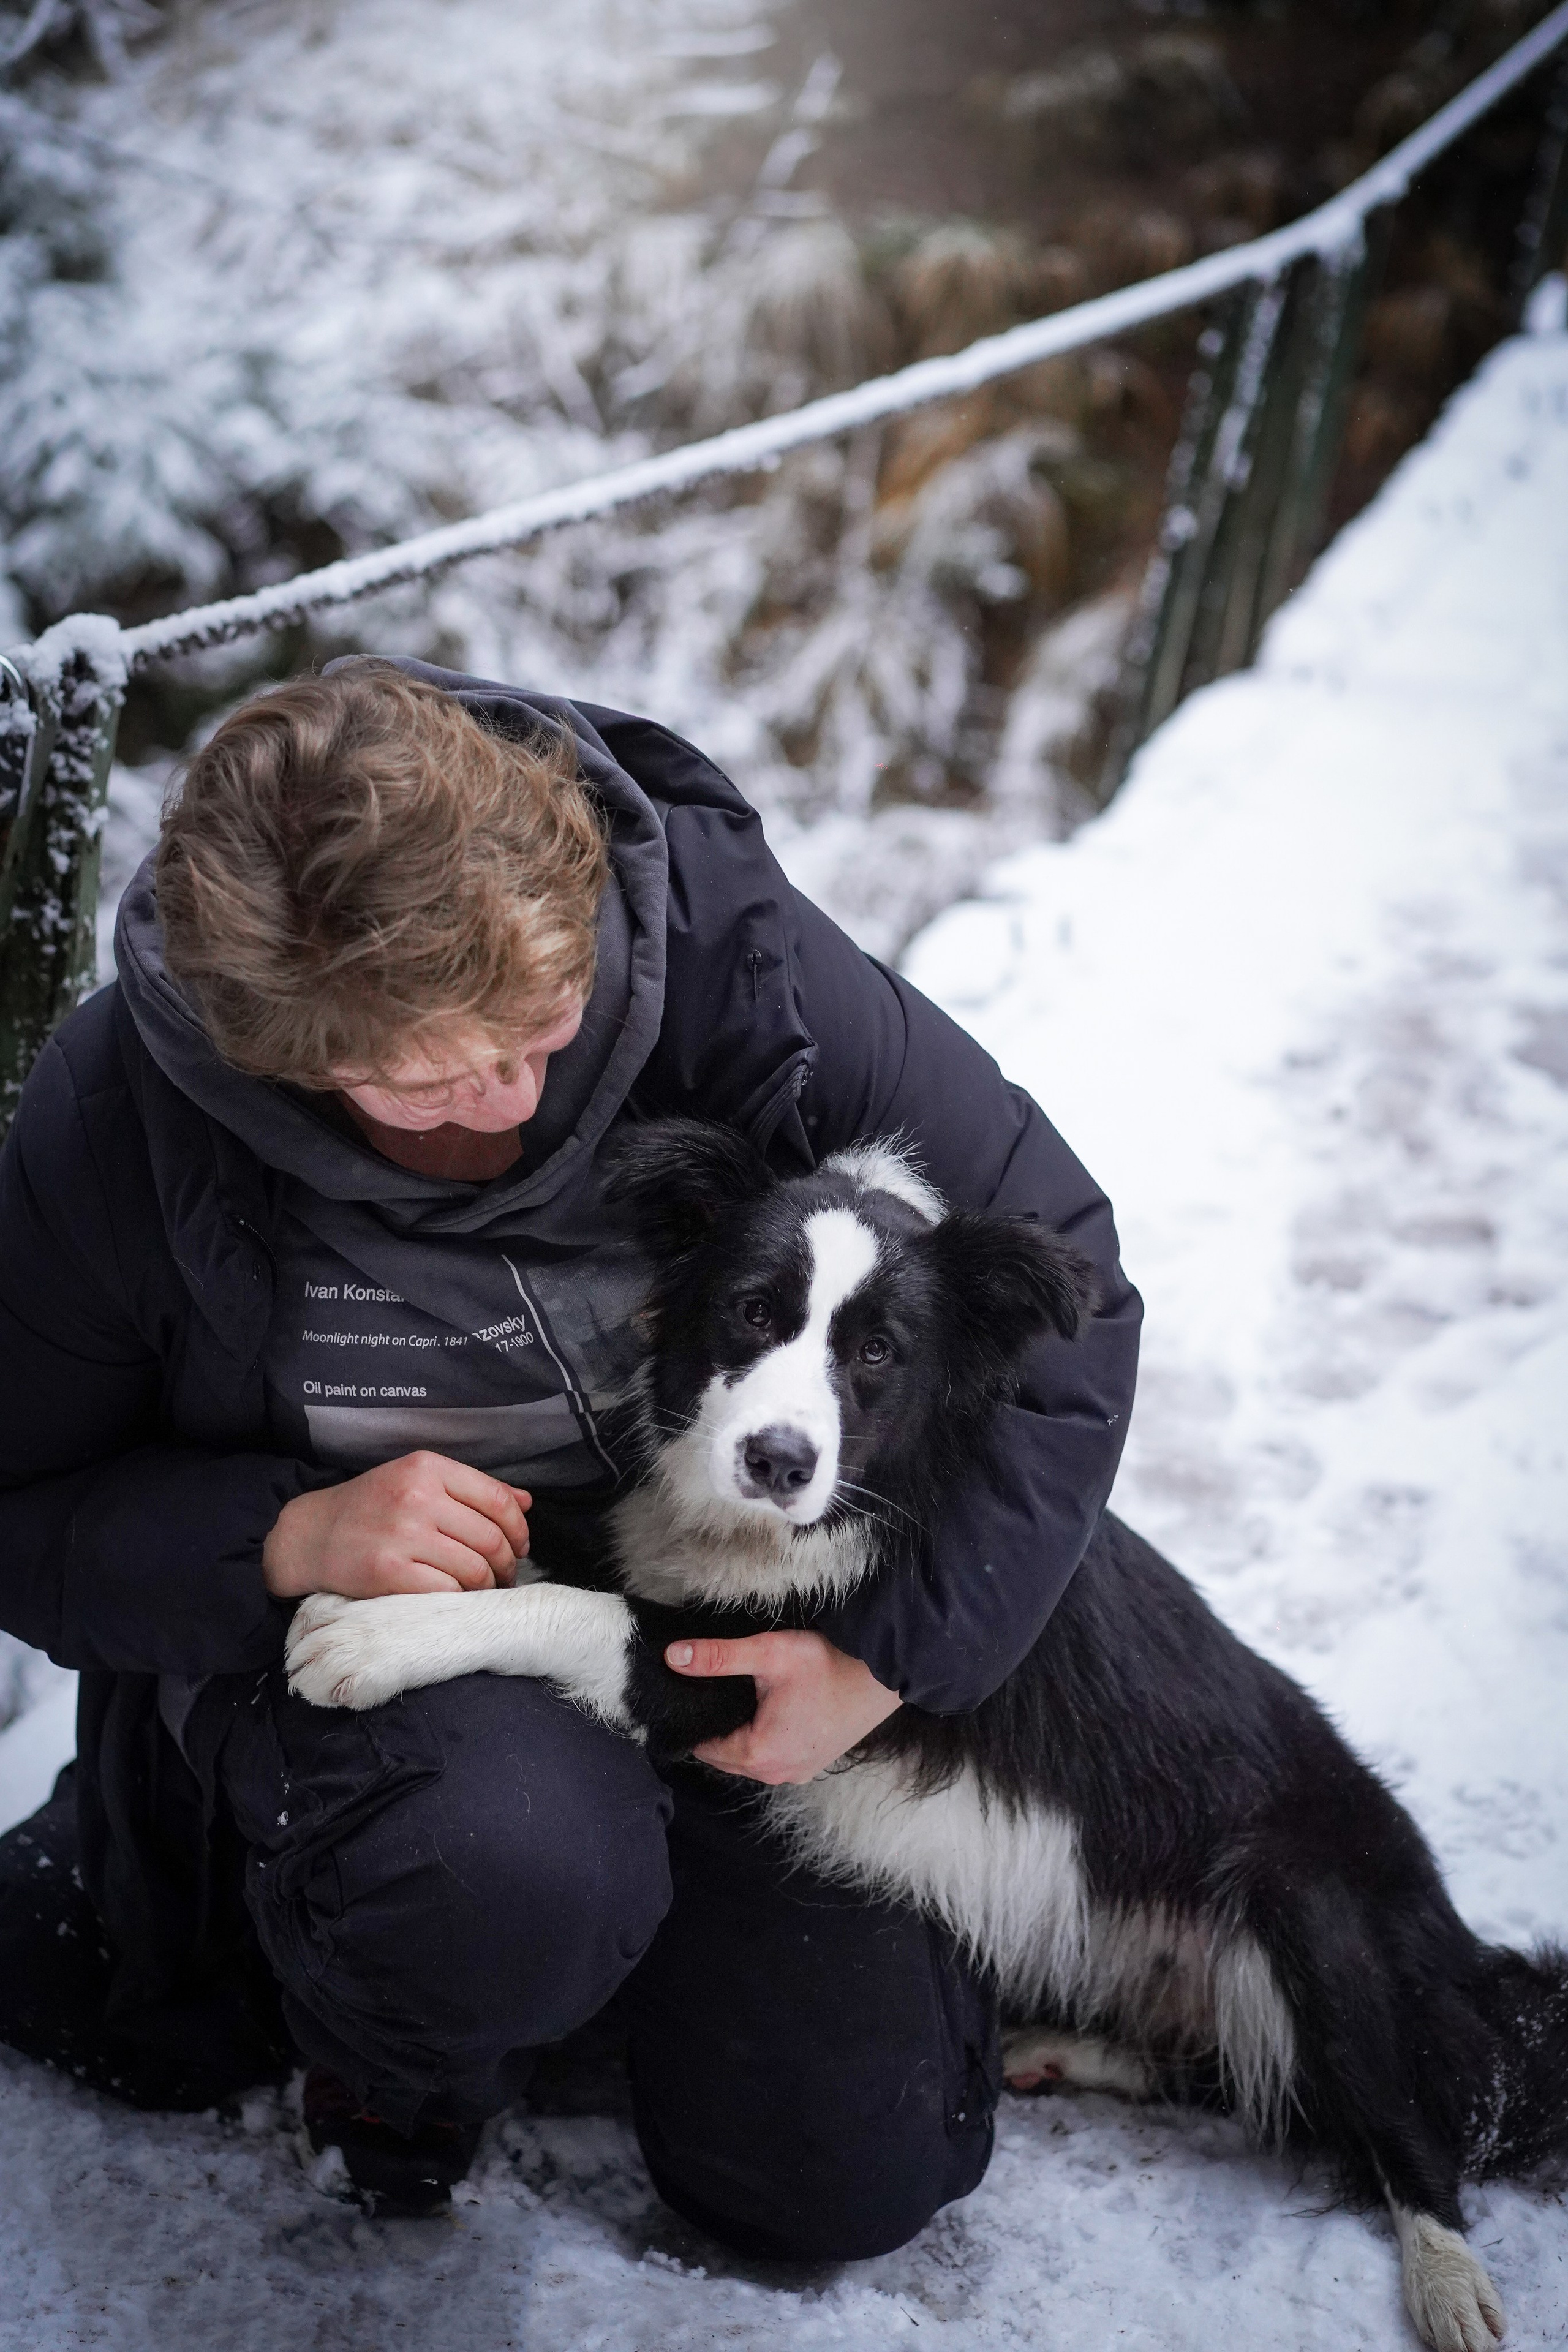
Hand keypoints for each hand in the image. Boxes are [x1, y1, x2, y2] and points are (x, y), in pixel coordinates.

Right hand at [263, 1451, 530, 1600]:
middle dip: (507, 1564)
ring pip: (473, 1569)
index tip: (520, 1546)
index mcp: (428, 1467)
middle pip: (490, 1538)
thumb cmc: (370, 1508)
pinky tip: (457, 1599)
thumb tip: (526, 1502)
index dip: (519, 1530)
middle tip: (505, 1577)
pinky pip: (446, 1591)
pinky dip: (460, 1600)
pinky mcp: (387, 1571)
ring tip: (483, 1590)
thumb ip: (471, 1489)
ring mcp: (401, 1535)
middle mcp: (417, 1497)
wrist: (310, 1535)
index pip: (498, 1500)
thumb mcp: (416, 1480)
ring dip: (487, 1586)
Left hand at [664, 1629, 899, 1784]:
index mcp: (759, 1754)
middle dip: (717, 1729)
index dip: (696, 1721)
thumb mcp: (768, 1654)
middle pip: (725, 1757)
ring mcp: (797, 1773)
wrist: (881, 1675)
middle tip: (717, 1692)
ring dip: (740, 1735)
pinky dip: (764, 1740)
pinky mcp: (812, 1765)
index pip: (704, 1748)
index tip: (695, 1695)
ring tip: (742, 1699)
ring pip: (749, 1759)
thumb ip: (717, 1657)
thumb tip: (673, 1657)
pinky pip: (773, 1758)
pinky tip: (769, 1711)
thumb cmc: (827, 1665)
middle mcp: (776, 1773)